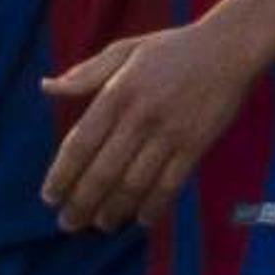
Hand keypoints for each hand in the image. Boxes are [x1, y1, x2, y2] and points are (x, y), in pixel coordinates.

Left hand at [39, 21, 257, 232]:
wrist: (228, 48)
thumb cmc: (170, 49)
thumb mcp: (123, 51)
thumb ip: (84, 74)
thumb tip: (46, 86)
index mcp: (116, 93)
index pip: (80, 143)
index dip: (62, 174)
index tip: (49, 196)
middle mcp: (139, 116)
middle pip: (103, 171)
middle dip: (82, 202)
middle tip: (67, 224)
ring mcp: (170, 133)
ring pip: (135, 183)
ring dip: (114, 210)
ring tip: (99, 225)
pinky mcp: (197, 144)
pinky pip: (171, 184)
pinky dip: (154, 206)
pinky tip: (140, 220)